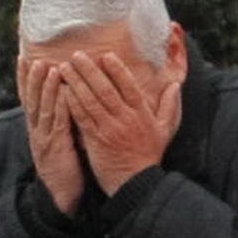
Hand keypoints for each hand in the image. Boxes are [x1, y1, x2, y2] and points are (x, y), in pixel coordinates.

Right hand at [18, 54, 88, 214]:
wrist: (60, 196)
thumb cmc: (64, 168)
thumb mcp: (57, 140)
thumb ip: (58, 120)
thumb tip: (64, 98)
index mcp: (37, 128)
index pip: (28, 98)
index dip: (25, 78)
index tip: (23, 57)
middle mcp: (36, 130)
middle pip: (31, 99)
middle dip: (31, 77)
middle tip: (32, 56)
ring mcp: (44, 138)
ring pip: (42, 107)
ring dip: (44, 87)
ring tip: (46, 66)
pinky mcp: (56, 146)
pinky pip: (57, 122)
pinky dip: (59, 104)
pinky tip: (64, 91)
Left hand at [67, 48, 182, 193]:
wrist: (136, 182)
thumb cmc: (149, 155)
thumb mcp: (166, 129)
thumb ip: (169, 105)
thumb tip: (175, 84)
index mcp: (141, 113)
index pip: (128, 86)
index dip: (117, 70)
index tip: (105, 55)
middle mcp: (125, 118)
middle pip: (105, 89)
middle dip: (89, 70)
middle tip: (76, 55)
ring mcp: (108, 128)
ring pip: (90, 101)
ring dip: (76, 83)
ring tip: (64, 67)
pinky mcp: (95, 140)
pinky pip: (82, 118)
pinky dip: (72, 103)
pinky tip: (62, 91)